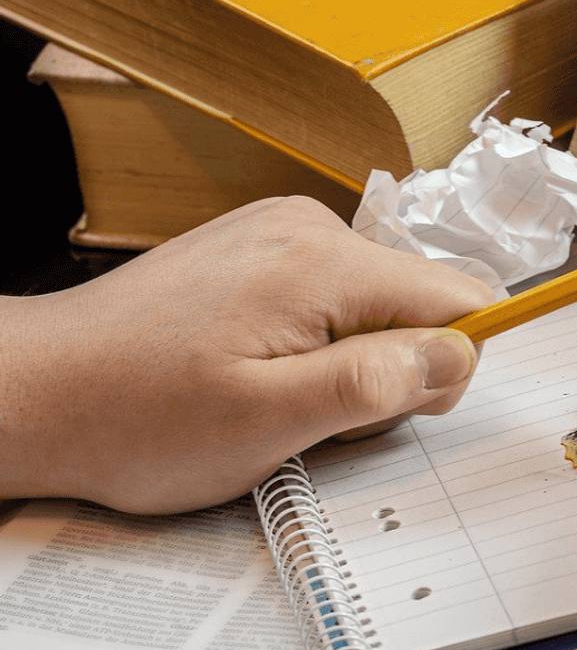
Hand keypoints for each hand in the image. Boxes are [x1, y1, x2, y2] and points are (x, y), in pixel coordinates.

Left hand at [0, 197, 492, 513]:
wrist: (38, 390)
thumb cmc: (139, 417)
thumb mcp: (267, 422)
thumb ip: (374, 382)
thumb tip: (461, 353)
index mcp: (321, 262)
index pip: (457, 297)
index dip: (452, 364)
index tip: (406, 410)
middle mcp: (307, 227)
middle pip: (417, 303)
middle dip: (389, 372)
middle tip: (312, 415)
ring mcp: (280, 232)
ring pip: (377, 306)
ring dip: (350, 363)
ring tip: (275, 396)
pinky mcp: (260, 248)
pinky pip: (335, 297)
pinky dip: (319, 344)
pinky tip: (262, 371)